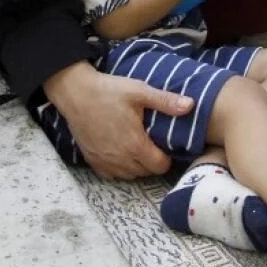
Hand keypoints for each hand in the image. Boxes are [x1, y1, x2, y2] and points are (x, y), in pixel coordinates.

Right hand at [43, 63, 191, 178]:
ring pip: (130, 175)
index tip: (165, 145)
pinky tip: (122, 152)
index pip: (160, 166)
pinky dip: (120, 168)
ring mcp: (105, 162)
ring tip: (139, 148)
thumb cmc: (108, 91)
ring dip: (138, 166)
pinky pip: (112, 175)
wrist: (75, 93)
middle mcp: (120, 159)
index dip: (167, 157)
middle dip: (153, 162)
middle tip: (153, 144)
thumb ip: (166, 101)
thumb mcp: (139, 91)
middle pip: (146, 172)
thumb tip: (191, 105)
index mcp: (135, 144)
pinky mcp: (93, 161)